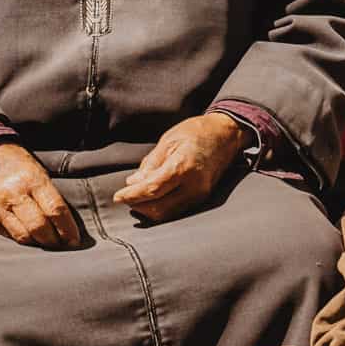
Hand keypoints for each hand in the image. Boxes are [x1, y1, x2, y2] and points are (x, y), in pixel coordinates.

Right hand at [0, 142, 83, 248]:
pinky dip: (20, 237)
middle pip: (39, 228)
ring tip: (45, 241)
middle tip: (61, 243)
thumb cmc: (13, 161)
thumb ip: (48, 192)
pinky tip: (28, 235)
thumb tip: (64, 219)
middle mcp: (13, 194)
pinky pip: (8, 234)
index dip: (68, 228)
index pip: (55, 210)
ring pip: (23, 236)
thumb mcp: (36, 168)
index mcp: (31, 179)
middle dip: (54, 240)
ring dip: (37, 242)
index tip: (74, 238)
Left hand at [115, 112, 246, 222]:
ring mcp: (200, 194)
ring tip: (135, 200)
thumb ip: (151, 164)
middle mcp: (194, 185)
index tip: (117, 197)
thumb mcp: (168, 141)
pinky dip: (161, 208)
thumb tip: (133, 182)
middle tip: (124, 198)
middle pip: (159, 207)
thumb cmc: (196, 132)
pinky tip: (152, 200)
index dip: (132, 196)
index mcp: (183, 167)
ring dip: (149, 210)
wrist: (226, 134)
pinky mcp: (203, 197)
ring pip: (168, 213)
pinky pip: (178, 210)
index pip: (152, 189)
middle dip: (138, 206)